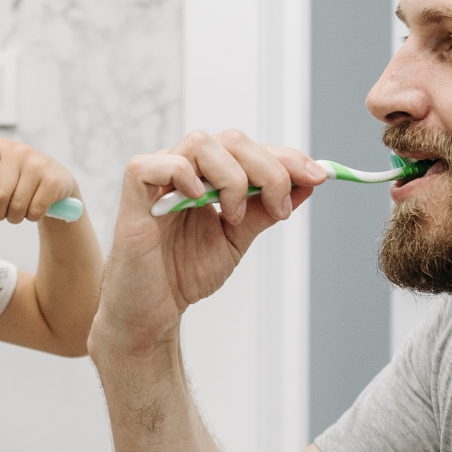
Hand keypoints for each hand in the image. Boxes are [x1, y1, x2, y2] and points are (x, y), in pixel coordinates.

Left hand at [0, 138, 81, 223]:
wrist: (56, 180)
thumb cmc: (18, 177)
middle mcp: (19, 151)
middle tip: (0, 213)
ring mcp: (38, 164)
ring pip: (16, 207)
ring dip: (14, 217)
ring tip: (19, 209)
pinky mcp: (54, 180)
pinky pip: (34, 212)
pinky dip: (31, 217)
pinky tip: (35, 207)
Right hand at [91, 129, 325, 364]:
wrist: (152, 312)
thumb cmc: (183, 275)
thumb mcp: (236, 238)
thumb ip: (265, 210)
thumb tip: (306, 184)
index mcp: (206, 176)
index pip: (249, 148)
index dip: (287, 157)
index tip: (318, 177)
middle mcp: (182, 171)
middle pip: (231, 139)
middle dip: (268, 168)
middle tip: (278, 205)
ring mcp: (157, 181)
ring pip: (200, 143)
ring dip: (231, 176)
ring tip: (233, 215)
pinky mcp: (133, 197)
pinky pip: (155, 165)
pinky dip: (183, 176)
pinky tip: (198, 201)